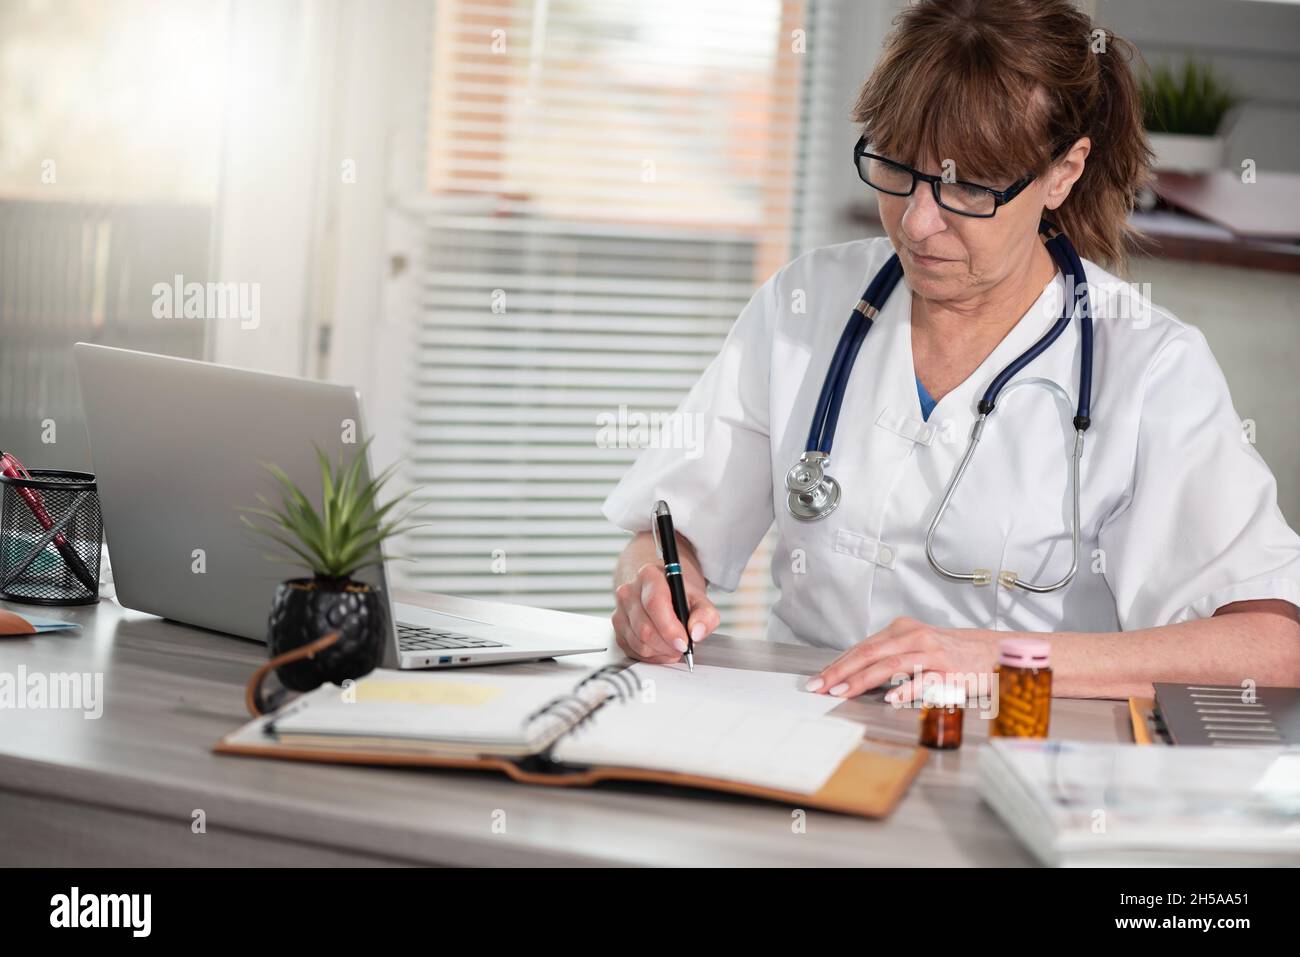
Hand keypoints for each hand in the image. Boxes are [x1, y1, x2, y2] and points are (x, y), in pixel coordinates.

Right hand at [612, 562, 719, 663]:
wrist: (657, 588)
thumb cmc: (676, 593)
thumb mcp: (698, 598)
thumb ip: (705, 615)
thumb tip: (696, 632)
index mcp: (649, 576)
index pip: (655, 604)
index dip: (670, 628)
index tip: (684, 642)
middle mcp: (629, 592)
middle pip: (645, 628)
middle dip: (667, 645)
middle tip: (683, 647)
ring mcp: (620, 611)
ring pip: (638, 643)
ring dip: (660, 652)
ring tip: (674, 647)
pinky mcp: (617, 628)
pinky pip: (632, 650)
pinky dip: (651, 656)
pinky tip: (662, 648)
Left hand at [804, 617, 998, 703]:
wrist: (991, 652)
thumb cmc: (949, 653)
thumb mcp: (915, 646)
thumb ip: (888, 656)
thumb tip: (852, 674)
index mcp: (901, 630)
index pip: (862, 648)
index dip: (838, 664)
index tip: (818, 680)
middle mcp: (914, 637)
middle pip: (870, 653)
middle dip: (841, 672)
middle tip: (821, 687)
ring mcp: (932, 653)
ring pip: (891, 664)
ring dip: (864, 679)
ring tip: (845, 692)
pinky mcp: (949, 671)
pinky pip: (924, 680)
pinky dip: (906, 690)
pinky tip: (891, 699)